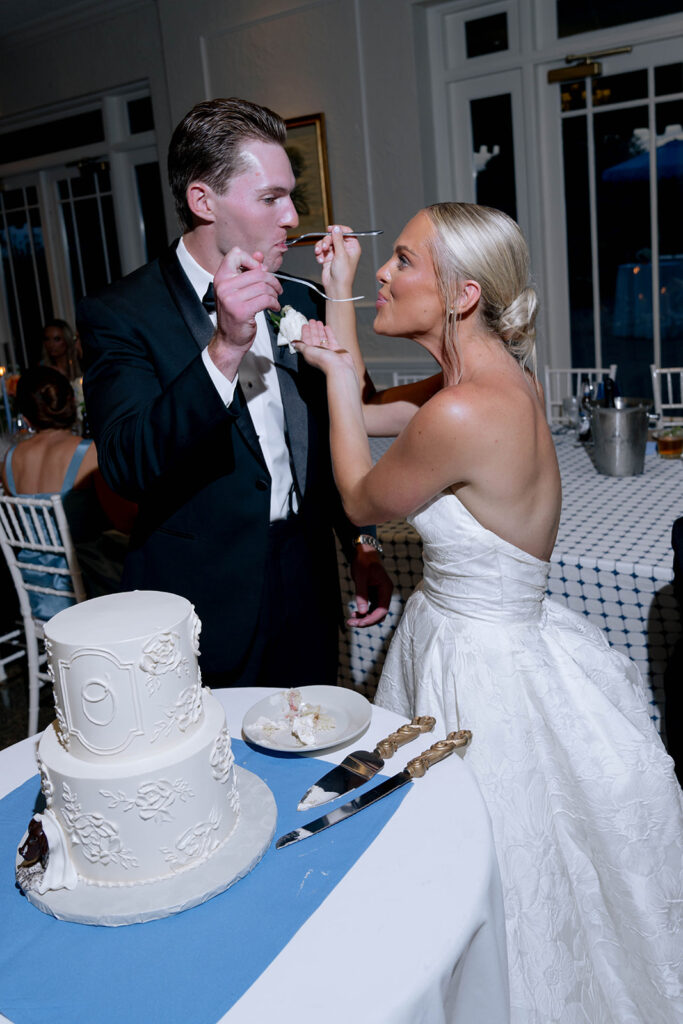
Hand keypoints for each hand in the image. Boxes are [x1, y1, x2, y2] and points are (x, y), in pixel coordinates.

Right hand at [208, 248, 281, 377]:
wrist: (229, 340)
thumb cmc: (234, 315)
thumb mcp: (237, 290)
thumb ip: (248, 271)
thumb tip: (260, 256)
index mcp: (221, 277)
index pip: (236, 254)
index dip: (252, 260)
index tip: (260, 270)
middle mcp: (224, 286)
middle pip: (257, 272)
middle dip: (272, 280)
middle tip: (277, 288)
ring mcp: (231, 298)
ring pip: (264, 286)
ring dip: (274, 293)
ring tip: (274, 299)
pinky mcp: (242, 311)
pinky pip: (266, 299)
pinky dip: (274, 303)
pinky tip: (274, 306)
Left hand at [294, 320, 355, 376]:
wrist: (338, 366)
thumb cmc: (322, 360)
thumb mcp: (307, 351)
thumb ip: (301, 346)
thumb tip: (293, 343)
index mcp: (310, 353)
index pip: (306, 341)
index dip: (305, 333)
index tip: (305, 325)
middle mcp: (318, 352)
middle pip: (314, 338)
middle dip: (313, 329)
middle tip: (312, 321)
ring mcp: (328, 350)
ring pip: (322, 338)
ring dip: (320, 329)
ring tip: (319, 322)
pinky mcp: (336, 349)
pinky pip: (331, 339)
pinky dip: (329, 333)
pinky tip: (327, 327)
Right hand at [315, 225, 360, 298]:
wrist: (335, 287)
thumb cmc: (343, 274)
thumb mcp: (341, 254)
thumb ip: (338, 239)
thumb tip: (337, 228)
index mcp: (352, 247)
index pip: (347, 232)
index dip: (339, 229)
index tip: (331, 229)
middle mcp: (344, 249)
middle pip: (334, 236)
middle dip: (327, 240)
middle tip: (324, 247)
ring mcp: (336, 253)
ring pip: (326, 242)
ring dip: (321, 246)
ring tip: (320, 253)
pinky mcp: (328, 257)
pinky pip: (321, 250)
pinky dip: (319, 254)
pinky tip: (320, 260)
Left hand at [348, 546, 392, 626]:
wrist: (363, 552)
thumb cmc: (363, 562)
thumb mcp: (360, 578)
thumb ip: (362, 595)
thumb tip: (362, 612)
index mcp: (386, 588)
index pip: (382, 610)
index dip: (372, 619)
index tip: (359, 623)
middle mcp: (385, 593)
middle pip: (379, 614)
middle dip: (366, 621)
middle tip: (351, 623)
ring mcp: (380, 594)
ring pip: (375, 612)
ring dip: (364, 618)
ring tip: (351, 619)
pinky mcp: (374, 594)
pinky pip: (371, 608)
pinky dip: (364, 612)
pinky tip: (355, 613)